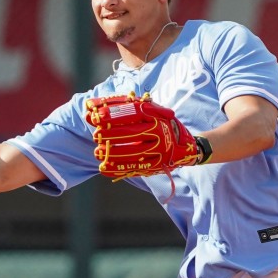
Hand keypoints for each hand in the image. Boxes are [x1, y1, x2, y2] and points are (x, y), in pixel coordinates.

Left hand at [84, 93, 201, 181]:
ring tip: (97, 152)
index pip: (134, 113)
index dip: (115, 114)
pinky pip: (136, 168)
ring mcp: (160, 151)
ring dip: (113, 153)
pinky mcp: (157, 166)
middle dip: (112, 134)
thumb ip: (122, 108)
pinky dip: (118, 169)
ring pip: (134, 153)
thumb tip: (93, 108)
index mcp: (157, 116)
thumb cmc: (161, 124)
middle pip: (133, 133)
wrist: (185, 148)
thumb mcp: (148, 112)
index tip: (98, 116)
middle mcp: (160, 133)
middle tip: (96, 136)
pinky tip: (105, 168)